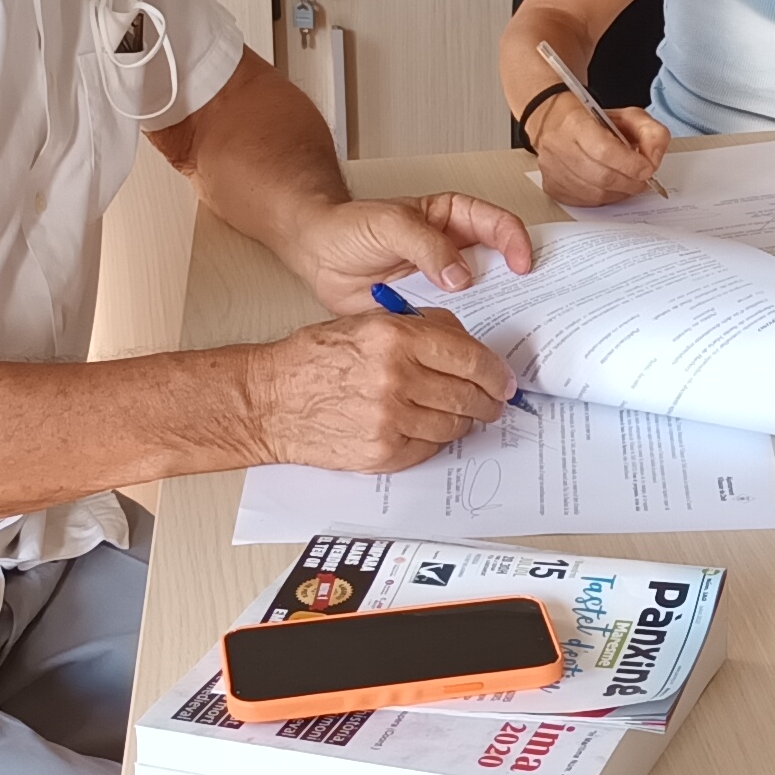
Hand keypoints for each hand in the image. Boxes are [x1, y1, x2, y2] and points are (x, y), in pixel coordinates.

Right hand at [245, 312, 515, 470]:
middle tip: (494, 403)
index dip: (496, 373)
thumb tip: (468, 346)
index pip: (470, 358)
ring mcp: (389, 419)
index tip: (504, 380)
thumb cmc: (315, 359)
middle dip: (488, 401)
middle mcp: (396, 377)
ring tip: (464, 416)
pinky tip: (429, 428)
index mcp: (396, 337)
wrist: (270, 400)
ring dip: (465, 422)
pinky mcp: (382, 452)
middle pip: (467, 395)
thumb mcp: (368, 322)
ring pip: (453, 425)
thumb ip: (421, 328)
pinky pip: (430, 448)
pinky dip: (436, 439)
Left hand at [281, 191, 536, 318]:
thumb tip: (461, 275)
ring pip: (482, 301)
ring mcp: (444, 284)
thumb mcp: (390, 224)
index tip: (522, 266)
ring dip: (494, 317)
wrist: (317, 255)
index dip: (516, 244)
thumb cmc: (351, 227)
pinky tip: (469, 351)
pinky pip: (453, 325)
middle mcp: (456, 252)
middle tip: (532, 309)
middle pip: (501, 268)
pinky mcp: (428, 312)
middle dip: (520, 288)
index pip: (499, 225)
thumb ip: (427, 246)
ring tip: (505, 335)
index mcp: (455, 219)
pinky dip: (463, 339)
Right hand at [527, 91, 671, 207]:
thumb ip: (650, 133)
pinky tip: (609, 187)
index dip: (631, 164)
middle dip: (630, 182)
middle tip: (642, 179)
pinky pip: (584, 202)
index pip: (605, 150)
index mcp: (575, 121)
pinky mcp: (551, 186)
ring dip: (619, 192)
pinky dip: (604, 197)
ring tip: (627, 182)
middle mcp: (558, 146)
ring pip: (594, 193)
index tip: (647, 168)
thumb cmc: (592, 120)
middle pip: (602, 177)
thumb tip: (653, 159)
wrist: (554, 123)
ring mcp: (552, 169)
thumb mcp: (628, 116)